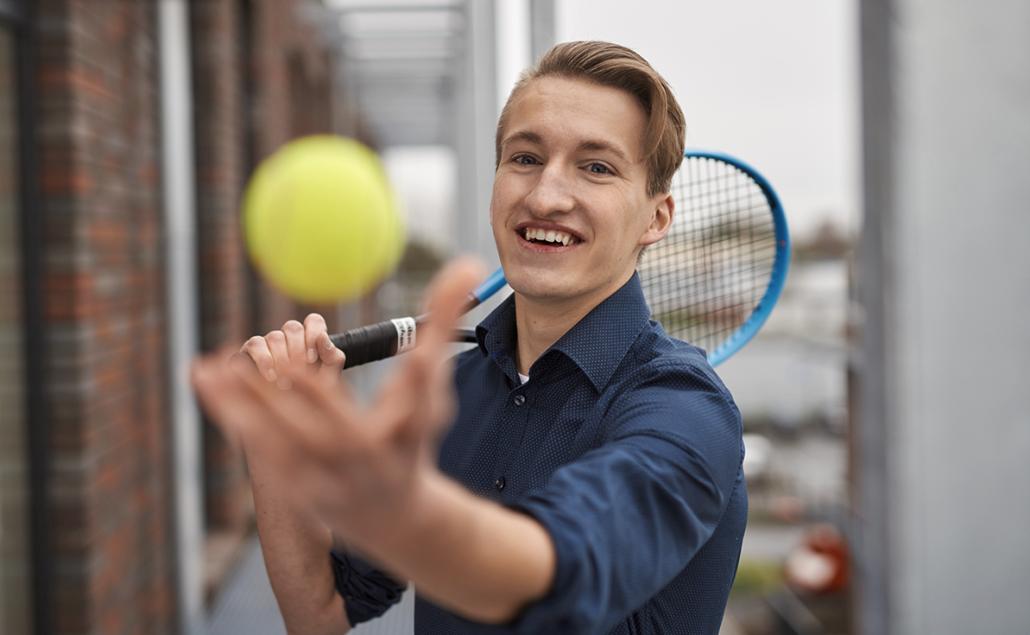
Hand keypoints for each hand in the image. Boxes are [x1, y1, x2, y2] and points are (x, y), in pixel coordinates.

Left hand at [190, 258, 484, 549]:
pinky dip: (231, 412)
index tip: (370, 354)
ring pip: (282, 439)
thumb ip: (442, 325)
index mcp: (408, 433)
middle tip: (273, 355)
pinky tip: (207, 381)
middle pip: (335, 425)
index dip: (416, 374)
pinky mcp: (298, 490)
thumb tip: (467, 265)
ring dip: (245, 402)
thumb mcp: (432, 389)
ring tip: (210, 367)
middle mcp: (370, 460)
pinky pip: (257, 446)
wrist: (395, 518)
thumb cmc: (413, 438)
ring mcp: (331, 479)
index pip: (413, 399)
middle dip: (305, 394)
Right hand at [236, 313, 345, 388]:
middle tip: (299, 371)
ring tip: (285, 380)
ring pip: (275, 336)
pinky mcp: (251, 349)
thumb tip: (323, 338)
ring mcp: (269, 341)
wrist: (284, 413)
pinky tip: (270, 377)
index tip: (312, 358)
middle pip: (293, 327)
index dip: (313, 333)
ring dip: (281, 358)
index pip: (313, 321)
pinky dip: (264, 360)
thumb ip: (332, 357)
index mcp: (310, 338)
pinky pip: (256, 344)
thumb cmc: (308, 395)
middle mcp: (289, 336)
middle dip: (297, 350)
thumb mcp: (327, 379)